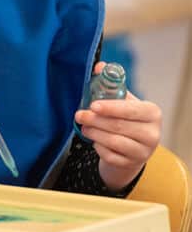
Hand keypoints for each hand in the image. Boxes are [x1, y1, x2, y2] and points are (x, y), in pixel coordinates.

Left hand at [74, 62, 161, 190]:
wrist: (132, 147)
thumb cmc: (126, 118)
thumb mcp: (122, 99)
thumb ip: (111, 83)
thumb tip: (99, 66)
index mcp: (152, 113)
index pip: (131, 109)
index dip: (111, 107)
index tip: (93, 105)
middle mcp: (152, 134)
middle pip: (119, 126)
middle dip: (95, 120)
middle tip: (79, 115)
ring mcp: (143, 152)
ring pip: (113, 142)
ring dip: (94, 132)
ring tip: (84, 126)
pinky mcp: (132, 165)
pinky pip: (110, 156)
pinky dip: (98, 147)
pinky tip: (95, 139)